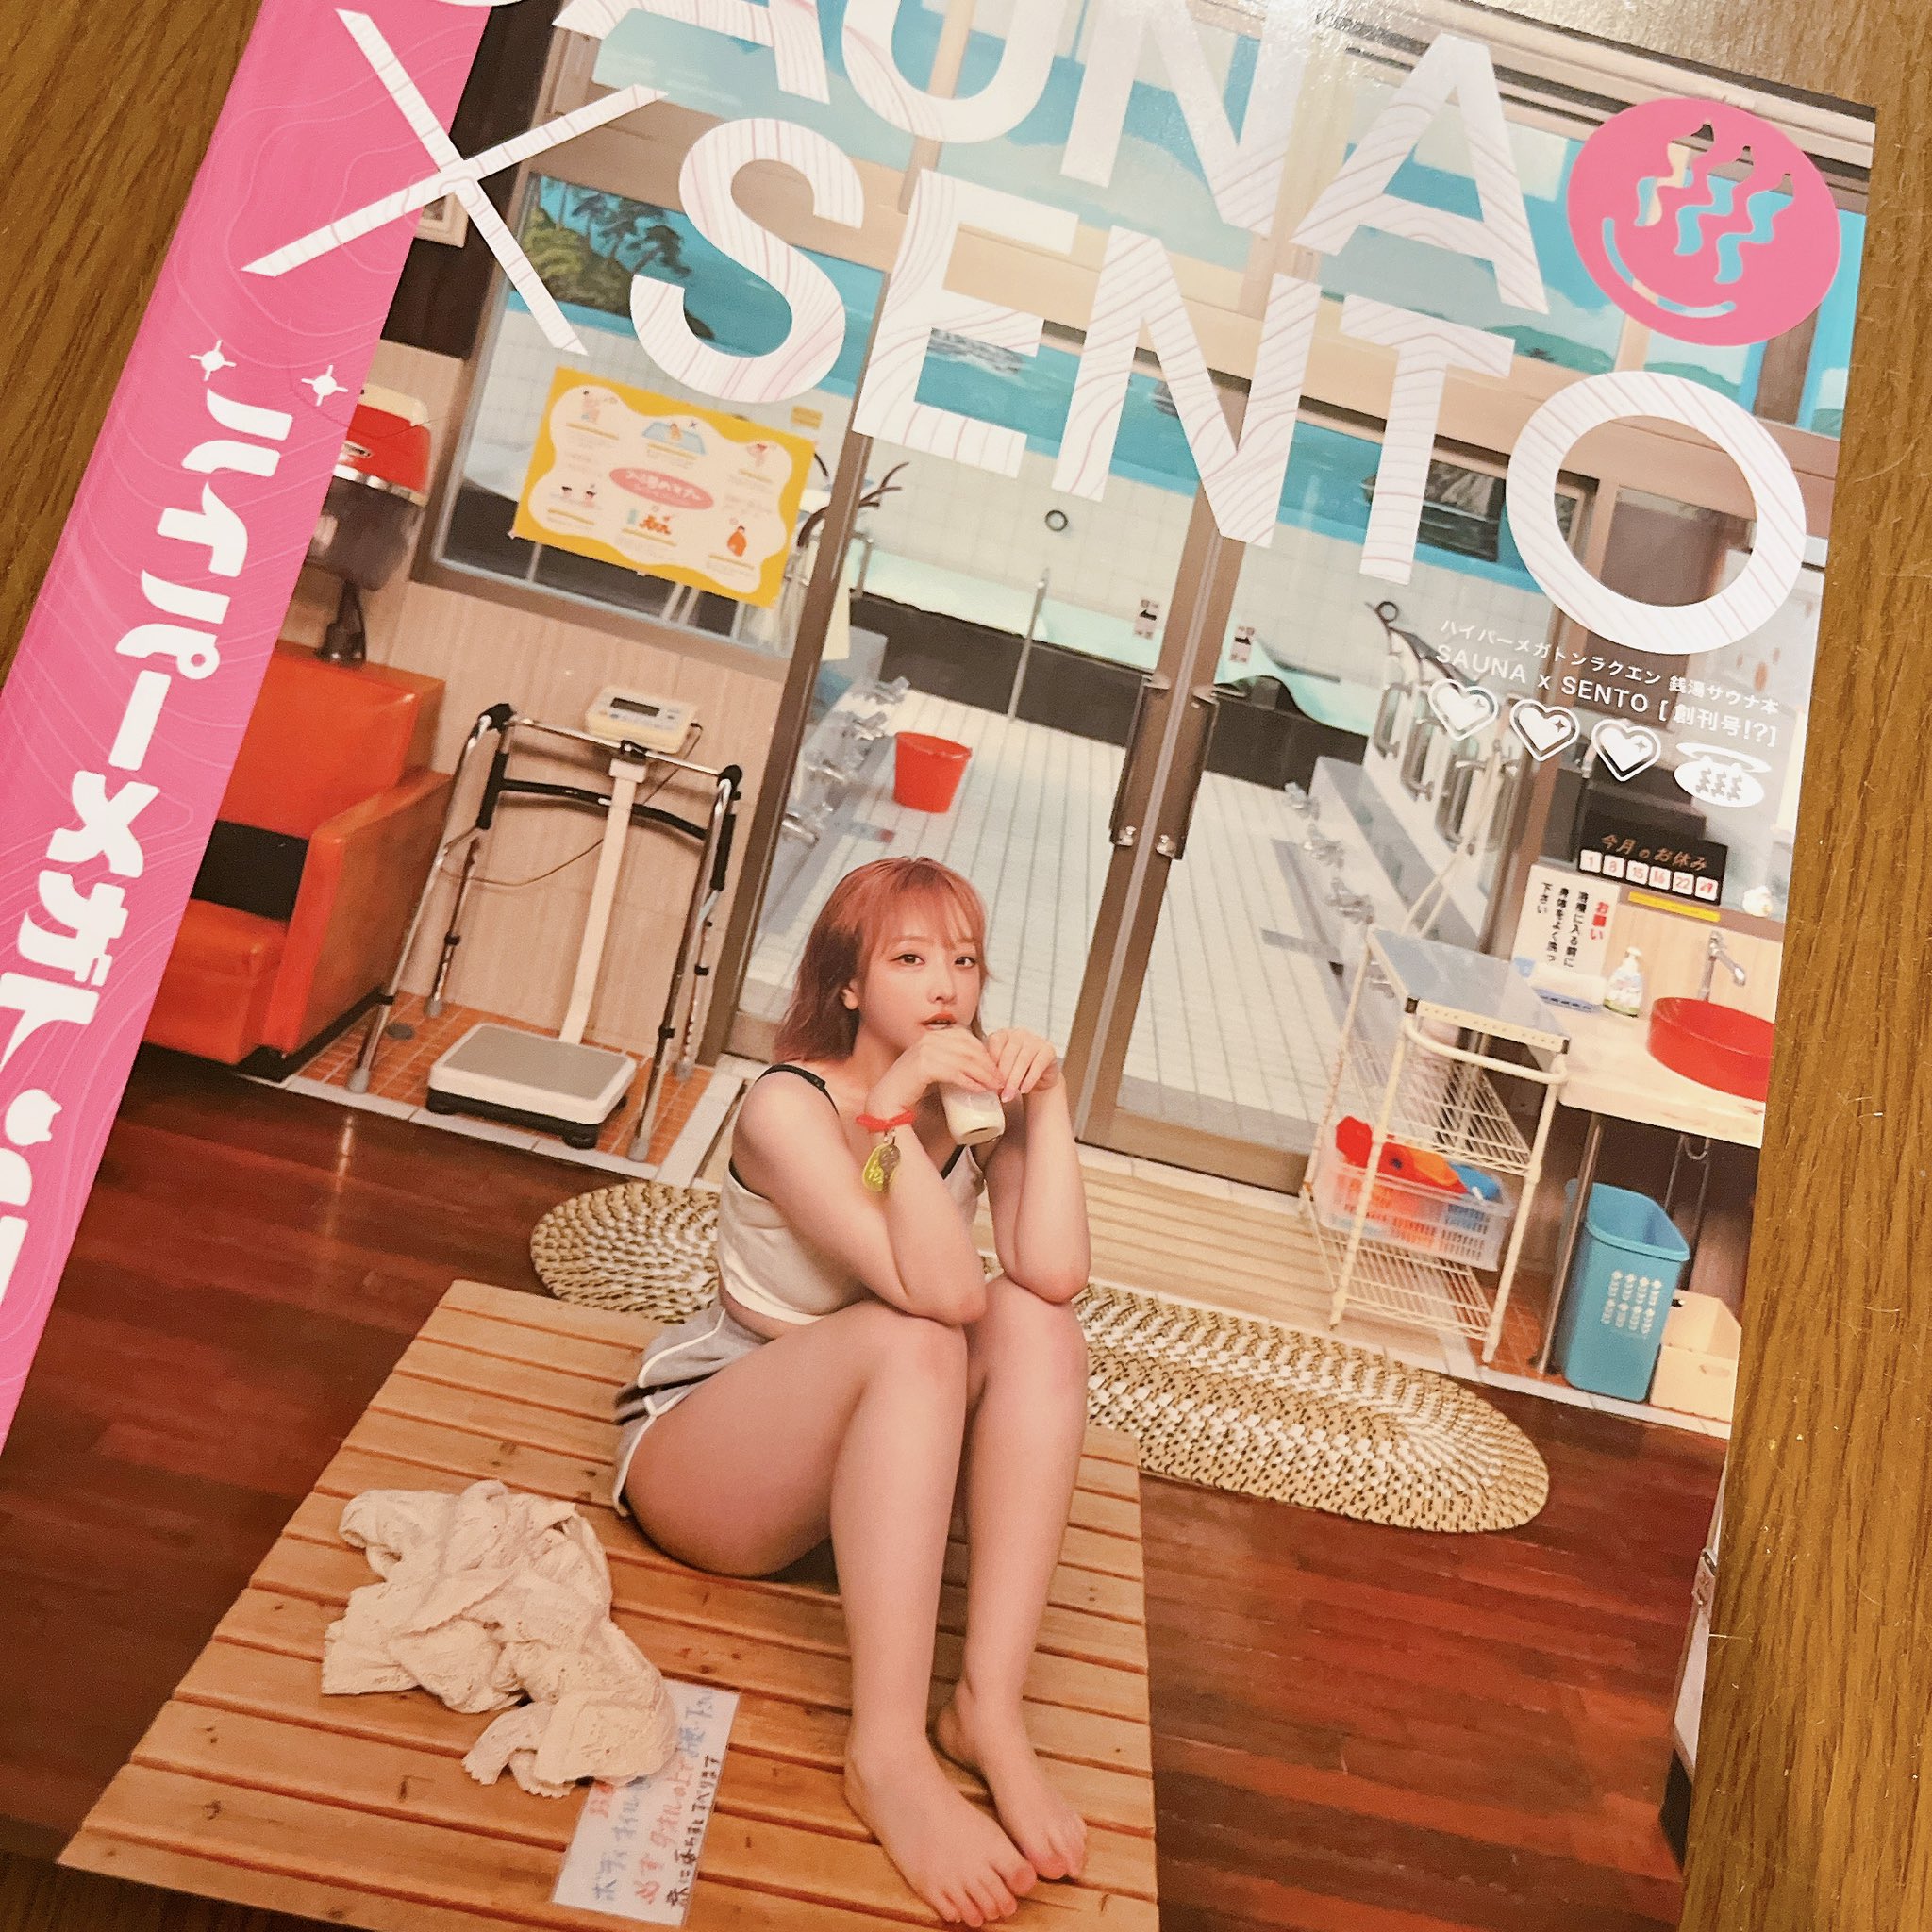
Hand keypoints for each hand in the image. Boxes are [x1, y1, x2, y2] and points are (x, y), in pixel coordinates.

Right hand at [865, 1025, 1004, 1119]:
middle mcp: (929, 1039)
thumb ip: (947, 1060)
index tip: (996, 1068)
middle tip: (1001, 1080)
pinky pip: (954, 1073)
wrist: (887, 1101)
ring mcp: (925, 1051)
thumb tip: (975, 1066)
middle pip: (968, 1049)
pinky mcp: (923, 1066)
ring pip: (965, 1061)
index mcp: (932, 1036)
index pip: (966, 1038)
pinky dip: (970, 1082)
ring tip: (995, 1086)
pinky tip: (980, 1090)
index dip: (984, 1052)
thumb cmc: (911, 1087)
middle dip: (989, 1064)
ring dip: (984, 1074)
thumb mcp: (932, 1067)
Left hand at [985, 1027, 1060, 1099]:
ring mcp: (1035, 1040)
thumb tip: (984, 1083)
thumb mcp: (1000, 1069)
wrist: (1038, 1078)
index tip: (988, 1082)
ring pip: (1022, 1060)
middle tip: (998, 1093)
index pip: (994, 1044)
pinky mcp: (1048, 1050)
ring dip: (1014, 1081)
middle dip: (1002, 1076)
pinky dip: (1029, 1079)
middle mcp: (1018, 1033)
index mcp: (1003, 1034)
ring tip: (1008, 1095)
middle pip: (1008, 1054)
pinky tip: (1023, 1090)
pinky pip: (1038, 1065)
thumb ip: (992, 1070)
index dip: (991, 1064)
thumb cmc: (1014, 1072)